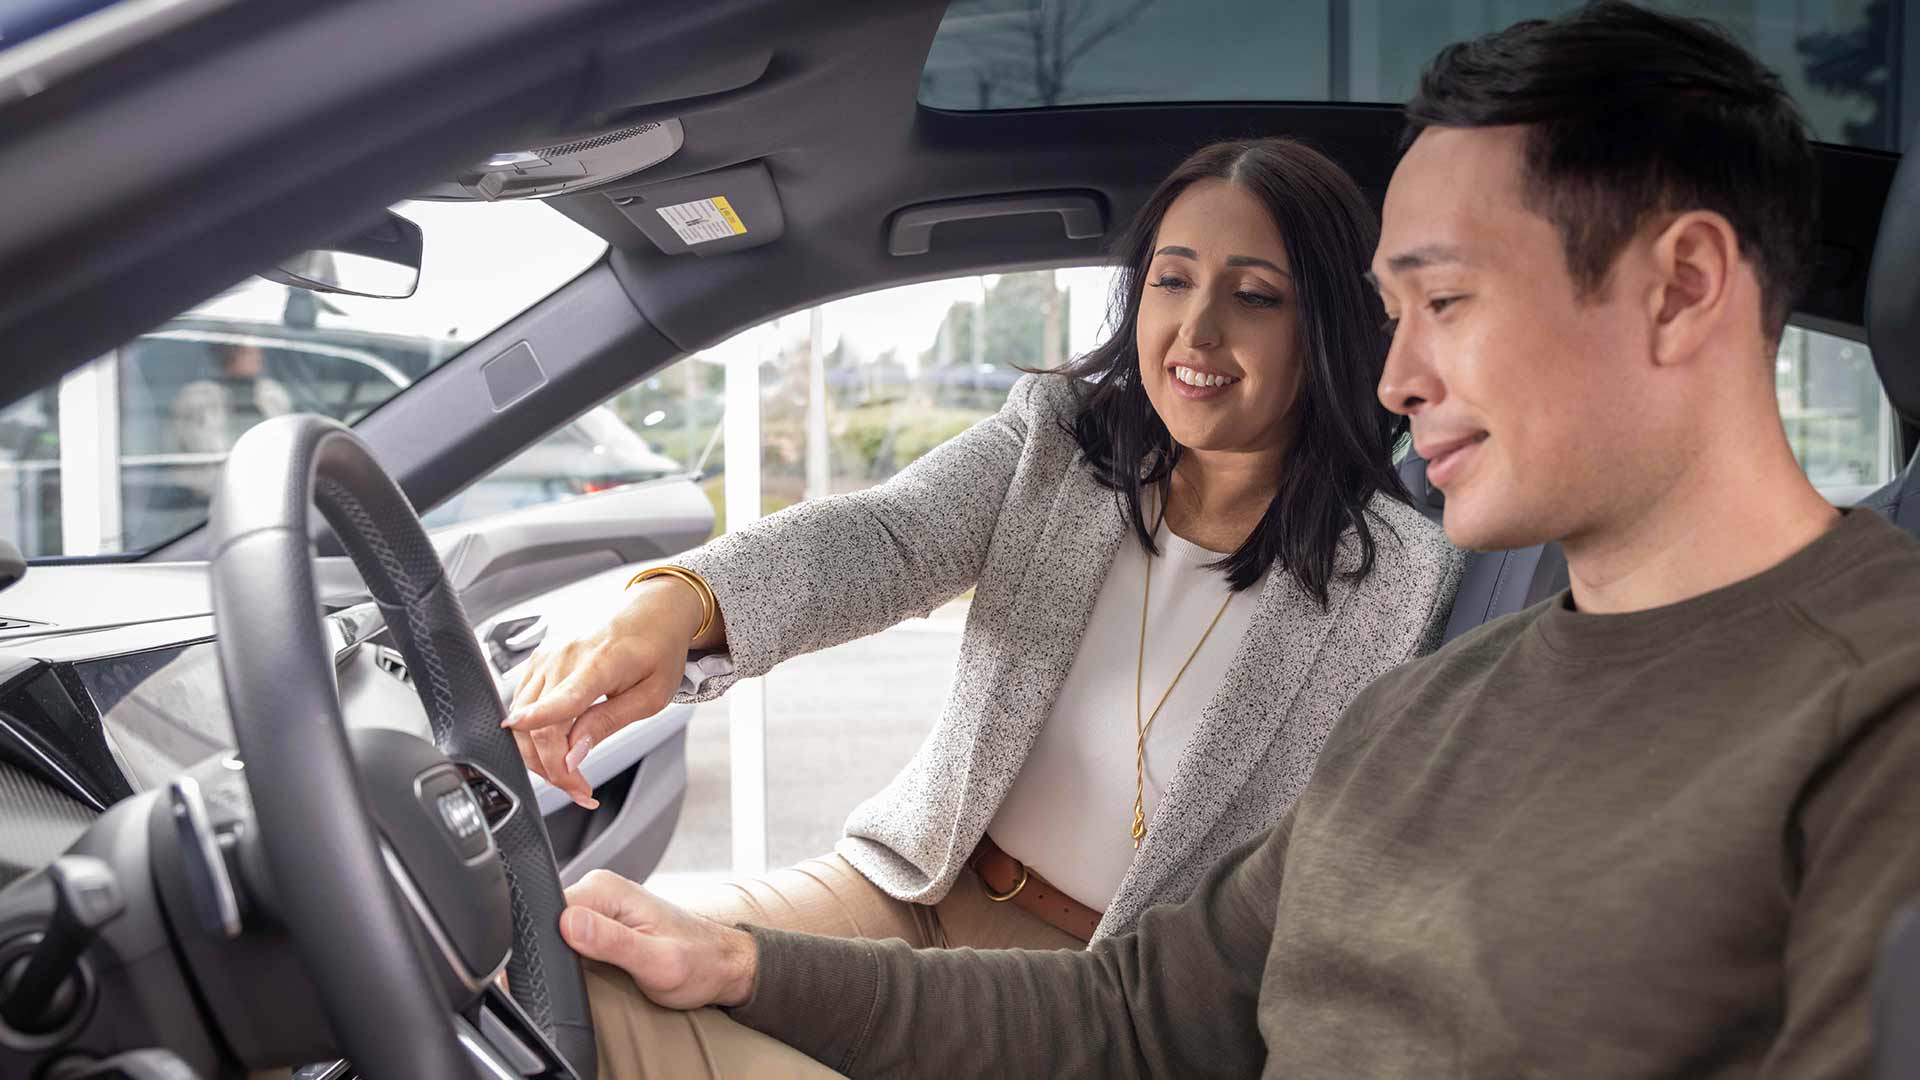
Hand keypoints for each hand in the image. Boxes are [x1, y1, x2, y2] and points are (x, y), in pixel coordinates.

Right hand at [503, 577, 714, 807]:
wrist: (651, 616)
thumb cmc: (657, 652)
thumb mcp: (651, 696)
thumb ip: (608, 723)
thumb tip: (573, 754)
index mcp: (600, 663)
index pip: (561, 698)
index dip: (540, 724)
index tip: (522, 740)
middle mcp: (564, 657)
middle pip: (537, 724)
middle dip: (553, 767)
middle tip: (579, 790)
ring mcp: (546, 658)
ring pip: (522, 721)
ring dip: (540, 756)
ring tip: (570, 775)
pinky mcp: (538, 663)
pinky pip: (524, 707)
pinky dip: (534, 736)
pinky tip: (558, 750)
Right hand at [560, 869, 756, 1009]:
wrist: (723, 965)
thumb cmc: (699, 963)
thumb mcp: (658, 961)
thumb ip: (612, 942)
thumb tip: (568, 924)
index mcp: (606, 890)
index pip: (549, 911)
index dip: (546, 945)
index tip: (565, 970)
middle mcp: (600, 890)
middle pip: (549, 922)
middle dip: (558, 954)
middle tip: (592, 977)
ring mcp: (601, 905)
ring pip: (558, 933)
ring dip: (568, 958)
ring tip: (601, 974)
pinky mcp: (603, 922)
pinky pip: (573, 939)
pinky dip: (579, 958)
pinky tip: (597, 972)